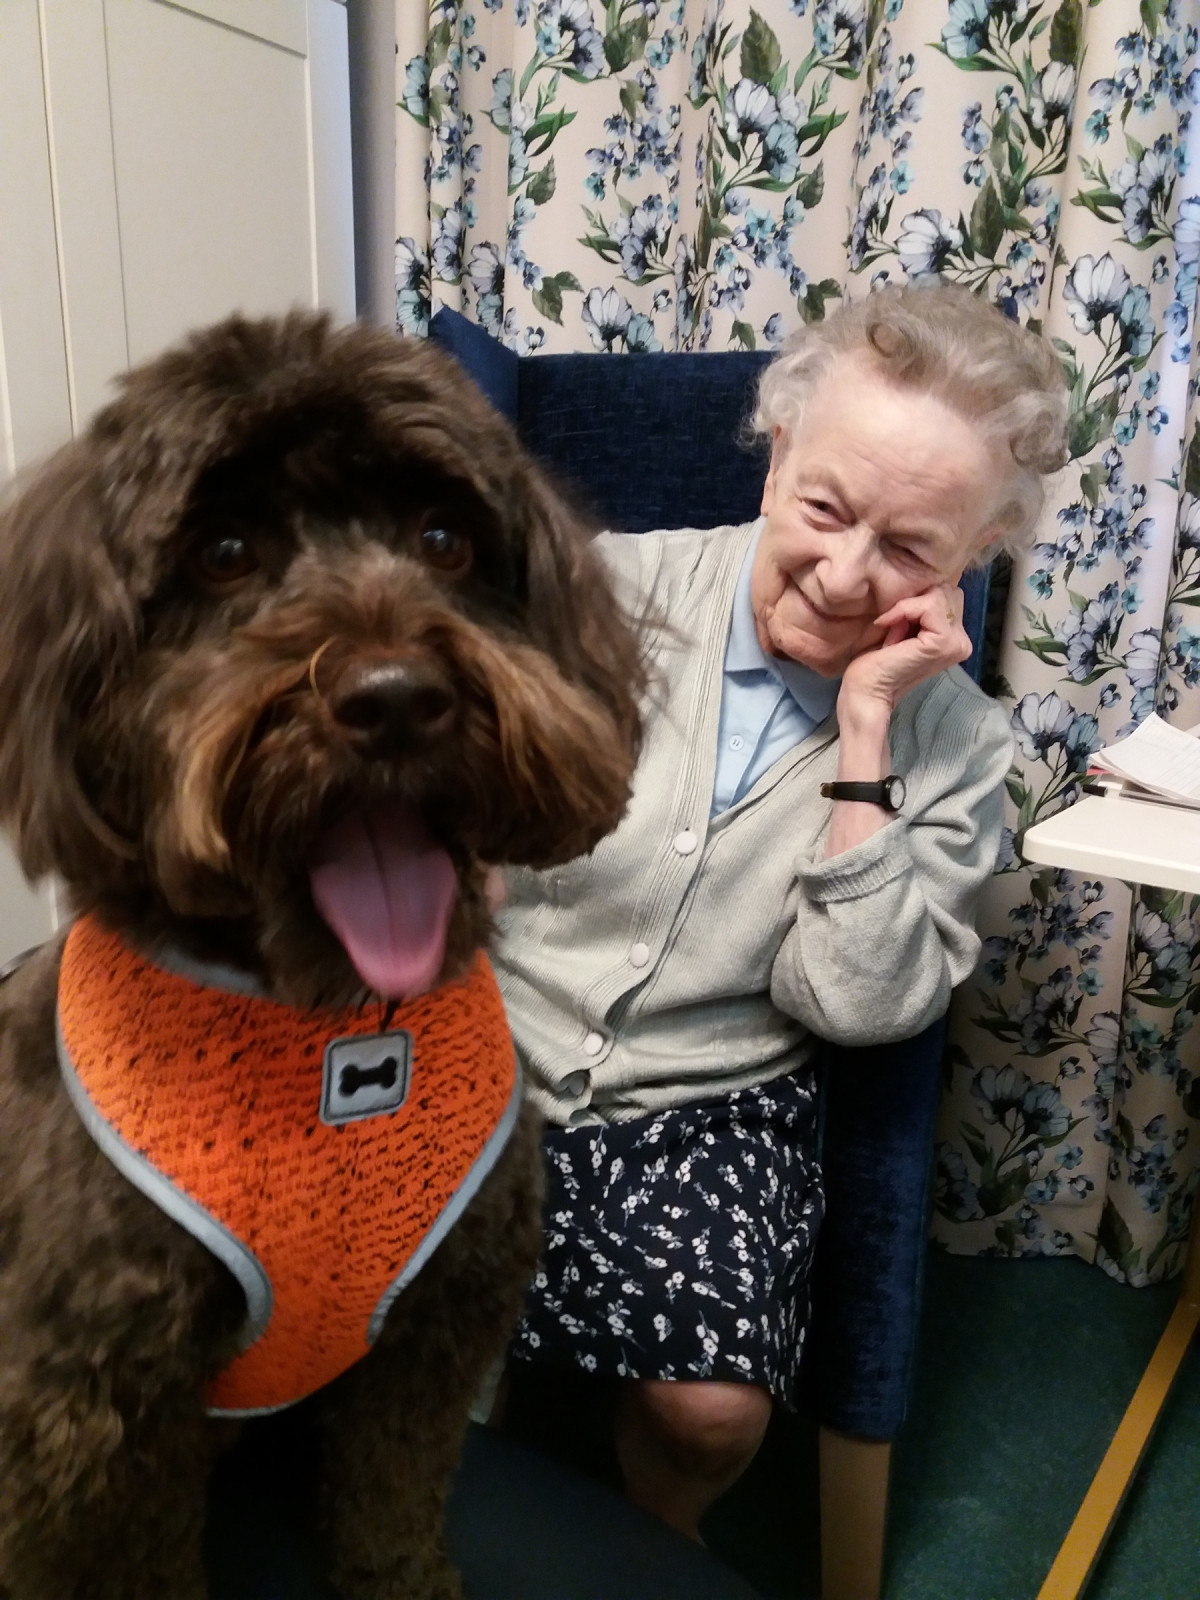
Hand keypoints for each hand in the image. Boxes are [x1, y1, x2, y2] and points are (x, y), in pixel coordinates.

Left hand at [838, 581, 971, 718]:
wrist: (866, 691)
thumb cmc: (877, 660)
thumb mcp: (903, 625)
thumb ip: (921, 607)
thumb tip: (928, 578)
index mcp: (955, 638)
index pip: (945, 594)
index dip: (916, 602)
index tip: (895, 626)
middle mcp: (963, 641)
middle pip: (945, 590)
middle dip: (915, 604)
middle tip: (895, 631)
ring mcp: (957, 643)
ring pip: (938, 594)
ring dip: (907, 609)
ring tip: (894, 635)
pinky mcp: (944, 643)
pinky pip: (928, 605)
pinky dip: (904, 610)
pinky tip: (891, 632)